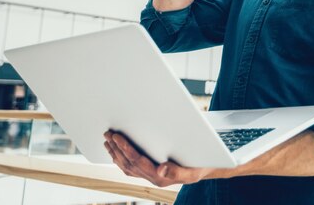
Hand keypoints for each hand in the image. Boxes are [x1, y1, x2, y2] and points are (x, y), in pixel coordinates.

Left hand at [103, 130, 220, 187]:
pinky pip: (131, 168)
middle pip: (129, 164)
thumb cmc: (200, 166)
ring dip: (116, 153)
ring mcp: (151, 177)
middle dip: (116, 148)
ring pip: (127, 167)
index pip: (138, 162)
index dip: (126, 149)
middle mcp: (153, 178)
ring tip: (108, 140)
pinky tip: (117, 151)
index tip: (117, 137)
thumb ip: (176, 170)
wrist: (205, 170)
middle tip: (108, 134)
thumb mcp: (192, 170)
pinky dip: (121, 159)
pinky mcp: (150, 173)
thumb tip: (161, 168)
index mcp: (161, 177)